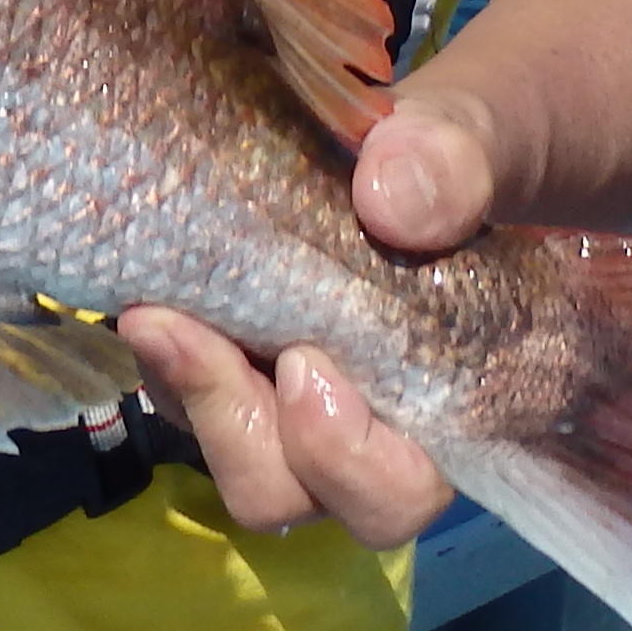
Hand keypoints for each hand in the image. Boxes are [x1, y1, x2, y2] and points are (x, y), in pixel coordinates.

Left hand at [116, 96, 496, 546]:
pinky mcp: (228, 360)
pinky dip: (163, 348)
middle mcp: (361, 432)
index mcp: (446, 412)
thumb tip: (393, 201)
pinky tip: (152, 281)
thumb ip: (455, 164)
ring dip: (185, 388)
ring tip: (153, 307)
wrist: (424, 141)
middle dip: (234, 426)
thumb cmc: (467, 159)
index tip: (304, 363)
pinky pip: (179, 389)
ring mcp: (283, 402)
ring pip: (217, 449)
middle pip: (283, 494)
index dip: (343, 457)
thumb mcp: (478, 135)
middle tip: (190, 329)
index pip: (396, 492)